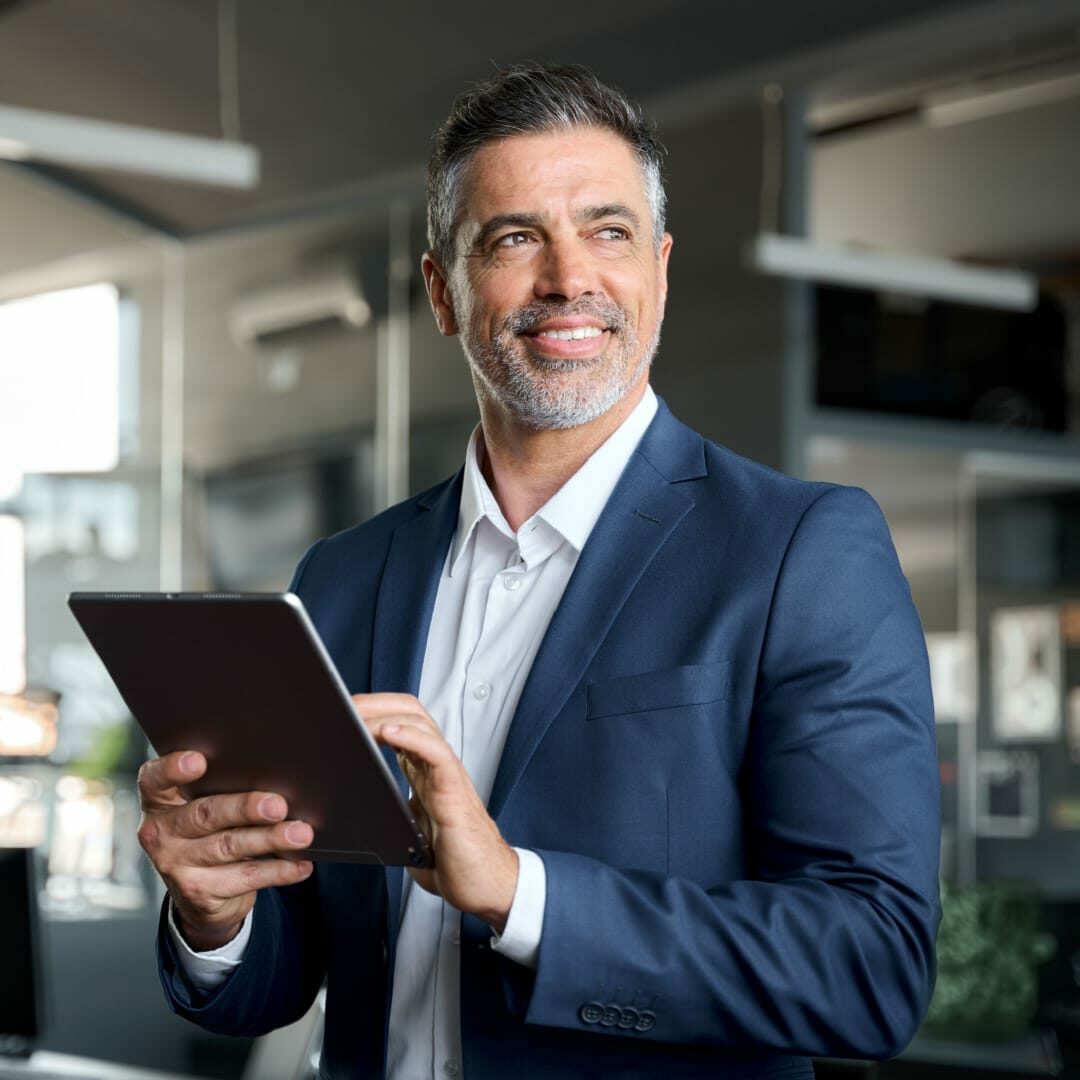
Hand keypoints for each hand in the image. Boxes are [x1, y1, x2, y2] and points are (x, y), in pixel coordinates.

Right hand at [136, 750, 313, 950]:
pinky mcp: (198, 893)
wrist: (199, 894)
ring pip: (229, 847)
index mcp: (159, 801)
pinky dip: (279, 870)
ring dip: (270, 839)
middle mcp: (161, 832)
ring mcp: (176, 865)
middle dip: (245, 808)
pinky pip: (245, 878)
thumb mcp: (204, 806)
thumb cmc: (210, 830)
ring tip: (301, 833)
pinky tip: (301, 863)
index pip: (154, 780)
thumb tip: (276, 776)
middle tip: (278, 805)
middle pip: (205, 814)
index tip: (199, 761)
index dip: (173, 769)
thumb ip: (222, 787)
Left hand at [353, 693, 518, 931]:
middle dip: (376, 701)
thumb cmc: (452, 863)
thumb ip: (388, 813)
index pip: (402, 723)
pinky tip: (388, 732)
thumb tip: (350, 812)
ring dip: (386, 713)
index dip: (374, 710)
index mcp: (424, 772)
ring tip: (358, 714)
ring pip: (421, 724)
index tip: (344, 710)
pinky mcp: (454, 794)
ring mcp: (448, 777)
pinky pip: (437, 753)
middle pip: (410, 713)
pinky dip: (412, 737)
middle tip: (344, 704)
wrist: (486, 887)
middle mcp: (436, 767)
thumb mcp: (407, 832)